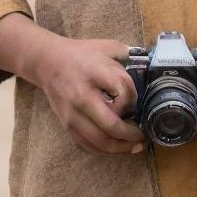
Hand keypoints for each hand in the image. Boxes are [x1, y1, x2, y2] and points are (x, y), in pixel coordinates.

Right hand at [35, 37, 145, 155]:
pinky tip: (115, 146)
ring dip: (119, 147)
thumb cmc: (81, 54)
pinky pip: (86, 144)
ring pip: (98, 140)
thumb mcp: (106, 46)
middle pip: (110, 124)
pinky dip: (104, 150)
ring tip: (134, 146)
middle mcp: (82, 95)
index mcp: (94, 72)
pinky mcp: (66, 123)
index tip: (138, 101)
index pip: (121, 89)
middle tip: (142, 136)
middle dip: (130, 134)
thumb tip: (149, 67)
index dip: (133, 98)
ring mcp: (72, 112)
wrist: (47, 62)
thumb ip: (128, 55)